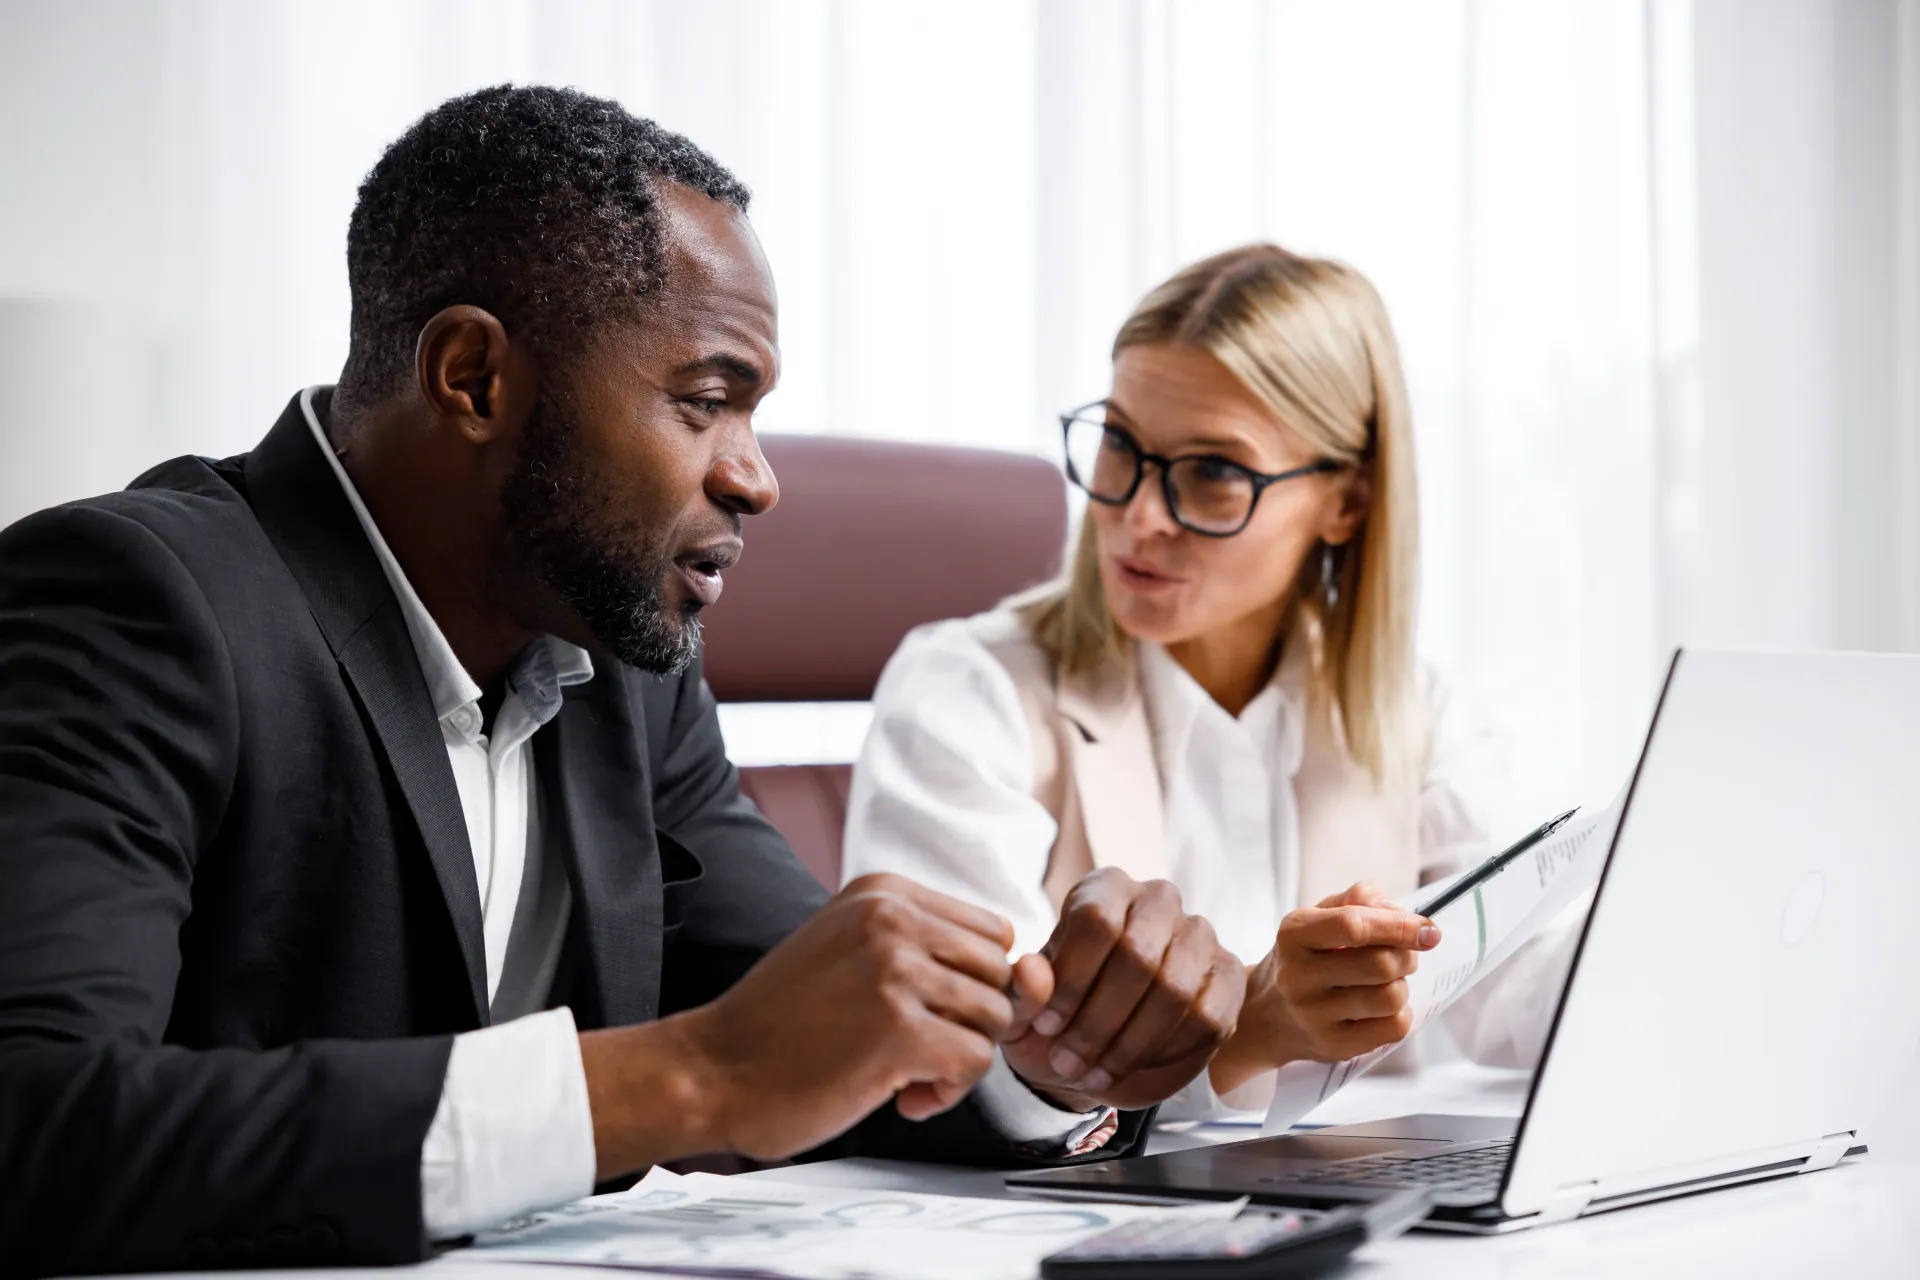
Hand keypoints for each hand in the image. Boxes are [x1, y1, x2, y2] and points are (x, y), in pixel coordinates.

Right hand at [580, 873, 1016, 1174]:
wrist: (712, 1071)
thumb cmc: (786, 1024)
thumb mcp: (856, 954)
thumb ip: (935, 954)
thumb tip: (1038, 977)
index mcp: (884, 892)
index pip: (991, 931)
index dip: (970, 983)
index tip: (923, 1012)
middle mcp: (894, 919)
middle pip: (1000, 973)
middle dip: (971, 1021)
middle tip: (916, 1050)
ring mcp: (897, 971)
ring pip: (995, 1018)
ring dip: (959, 1059)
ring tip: (903, 1072)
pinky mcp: (899, 1030)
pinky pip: (975, 1062)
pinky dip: (947, 1092)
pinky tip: (900, 1097)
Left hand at [1000, 869, 1245, 1111]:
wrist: (1096, 1046)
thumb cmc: (1057, 1016)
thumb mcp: (1024, 1010)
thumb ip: (1022, 991)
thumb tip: (1032, 970)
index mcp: (1106, 888)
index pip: (1097, 920)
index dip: (1071, 980)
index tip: (1046, 1026)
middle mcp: (1158, 900)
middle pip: (1139, 955)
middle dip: (1099, 1021)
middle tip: (1067, 1062)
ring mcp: (1199, 935)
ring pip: (1175, 989)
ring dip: (1130, 1043)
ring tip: (1095, 1074)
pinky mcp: (1227, 976)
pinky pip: (1206, 1017)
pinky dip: (1167, 1052)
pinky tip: (1134, 1066)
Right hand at [1209, 882, 1439, 1095]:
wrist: (1266, 1015)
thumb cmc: (1305, 957)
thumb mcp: (1317, 917)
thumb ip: (1357, 900)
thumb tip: (1399, 911)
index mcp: (1294, 934)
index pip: (1353, 925)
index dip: (1399, 926)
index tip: (1430, 930)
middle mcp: (1298, 975)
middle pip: (1381, 963)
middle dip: (1407, 956)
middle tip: (1403, 955)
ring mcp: (1313, 1015)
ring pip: (1391, 997)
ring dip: (1402, 985)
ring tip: (1388, 981)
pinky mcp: (1332, 1045)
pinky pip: (1393, 1029)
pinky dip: (1401, 1014)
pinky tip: (1383, 1008)